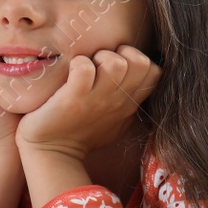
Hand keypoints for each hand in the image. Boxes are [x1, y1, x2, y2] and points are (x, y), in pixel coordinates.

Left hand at [15, 46, 160, 161]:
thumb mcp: (115, 122)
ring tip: (88, 66)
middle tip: (102, 63)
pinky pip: (84, 69)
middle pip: (141, 62)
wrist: (52, 153)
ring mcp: (96, 100)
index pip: (155, 73)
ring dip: (100, 56)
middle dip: (121, 53)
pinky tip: (71, 72)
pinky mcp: (73, 99)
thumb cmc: (81, 134)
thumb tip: (137, 81)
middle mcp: (116, 102)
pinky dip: (78, 63)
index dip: (139, 60)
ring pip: (115, 63)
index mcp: (128, 105)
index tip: (120, 65)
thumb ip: (128, 102)